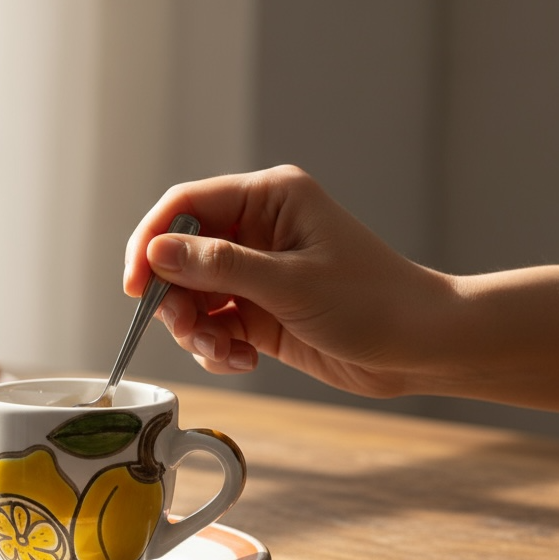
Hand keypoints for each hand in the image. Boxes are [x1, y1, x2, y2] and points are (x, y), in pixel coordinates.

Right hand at [123, 165, 455, 398]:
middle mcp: (258, 229)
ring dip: (195, 329)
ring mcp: (258, 271)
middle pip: (180, 255)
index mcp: (268, 199)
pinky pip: (213, 324)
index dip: (151, 242)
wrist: (423, 348)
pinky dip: (216, 347)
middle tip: (187, 331)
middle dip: (175, 298)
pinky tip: (242, 360)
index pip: (185, 206)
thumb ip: (219, 266)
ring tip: (222, 352)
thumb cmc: (374, 303)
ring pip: (192, 295)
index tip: (135, 285)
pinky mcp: (261, 309)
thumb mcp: (290, 284)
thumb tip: (157, 252)